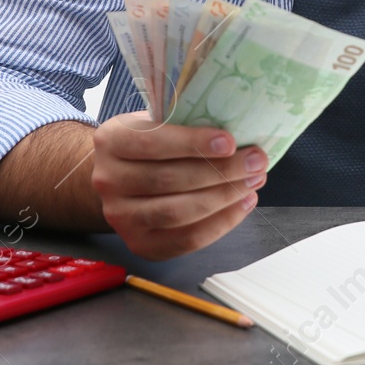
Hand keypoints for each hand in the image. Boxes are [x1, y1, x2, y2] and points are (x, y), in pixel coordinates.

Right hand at [89, 111, 266, 259]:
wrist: (119, 178)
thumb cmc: (149, 143)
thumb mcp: (156, 121)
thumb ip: (184, 122)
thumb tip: (239, 127)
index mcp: (111, 141)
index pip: (152, 143)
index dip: (192, 143)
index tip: (230, 142)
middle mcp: (109, 180)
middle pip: (169, 180)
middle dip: (220, 172)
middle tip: (256, 161)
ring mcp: (121, 217)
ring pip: (178, 213)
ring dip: (224, 197)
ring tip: (253, 182)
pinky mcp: (140, 244)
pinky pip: (186, 240)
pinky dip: (220, 223)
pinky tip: (243, 204)